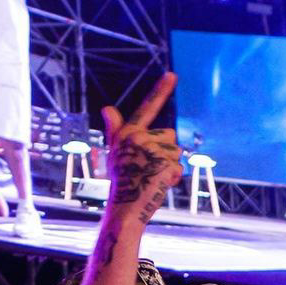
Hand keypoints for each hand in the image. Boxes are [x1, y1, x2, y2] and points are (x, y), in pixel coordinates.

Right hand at [101, 72, 182, 226]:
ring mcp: (151, 150)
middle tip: (149, 169)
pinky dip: (173, 179)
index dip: (160, 91)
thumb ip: (116, 130)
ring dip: (170, 166)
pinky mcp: (163, 163)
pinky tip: (158, 186)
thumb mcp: (116, 152)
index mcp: (129, 132)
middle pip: (170, 136)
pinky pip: (178, 169)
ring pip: (176, 152)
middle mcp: (139, 137)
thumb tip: (107, 108)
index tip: (172, 75)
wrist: (125, 207)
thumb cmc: (122, 180)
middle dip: (166, 152)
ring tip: (152, 178)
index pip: (147, 108)